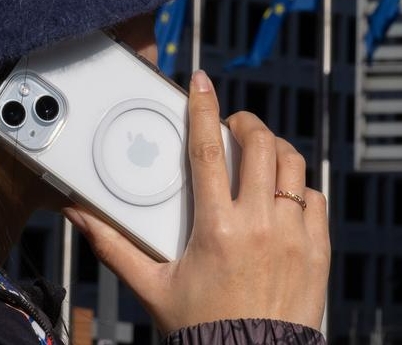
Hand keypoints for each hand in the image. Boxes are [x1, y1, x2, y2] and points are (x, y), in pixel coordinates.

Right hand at [64, 70, 329, 333]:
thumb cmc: (201, 327)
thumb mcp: (152, 287)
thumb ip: (115, 247)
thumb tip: (82, 214)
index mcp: (217, 228)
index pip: (208, 151)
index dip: (203, 108)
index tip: (201, 81)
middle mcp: (261, 224)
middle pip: (261, 145)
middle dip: (246, 123)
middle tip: (235, 124)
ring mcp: (295, 234)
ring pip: (294, 166)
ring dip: (276, 151)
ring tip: (260, 155)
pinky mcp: (318, 247)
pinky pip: (315, 199)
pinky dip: (300, 190)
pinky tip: (284, 197)